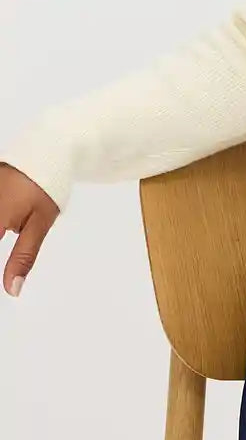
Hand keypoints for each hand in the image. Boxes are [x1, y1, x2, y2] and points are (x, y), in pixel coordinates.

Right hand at [0, 163, 59, 295]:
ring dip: (2, 227)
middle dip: (3, 233)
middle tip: (16, 232)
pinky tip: (8, 224)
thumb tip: (12, 289)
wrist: (48, 150)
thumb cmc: (46, 186)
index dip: (4, 265)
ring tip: (15, 226)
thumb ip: (23, 257)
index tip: (6, 262)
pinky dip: (2, 222)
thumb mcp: (40, 223)